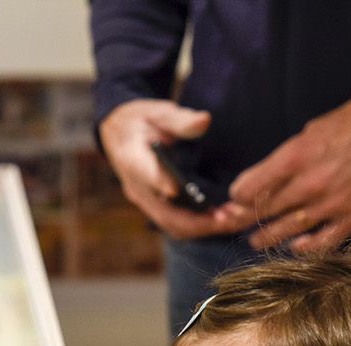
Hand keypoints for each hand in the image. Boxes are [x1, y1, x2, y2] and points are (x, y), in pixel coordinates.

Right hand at [99, 99, 254, 239]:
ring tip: (231, 222)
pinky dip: (198, 226)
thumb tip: (205, 120)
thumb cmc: (141, 120)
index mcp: (132, 158)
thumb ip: (180, 120)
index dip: (161, 182)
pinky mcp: (154, 207)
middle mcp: (137, 186)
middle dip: (197, 221)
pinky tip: (220, 220)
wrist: (119, 134)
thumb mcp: (157, 113)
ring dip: (201, 228)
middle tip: (228, 218)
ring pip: (171, 224)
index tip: (179, 190)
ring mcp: (145, 200)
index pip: (146, 173)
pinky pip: (175, 224)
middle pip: (165, 213)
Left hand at [218, 95, 350, 251]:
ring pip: (286, 230)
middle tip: (231, 223)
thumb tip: (262, 177)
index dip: (238, 196)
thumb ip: (286, 156)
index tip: (235, 198)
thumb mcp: (312, 129)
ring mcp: (330, 205)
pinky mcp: (350, 219)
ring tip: (255, 240)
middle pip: (264, 210)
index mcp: (296, 157)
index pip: (252, 187)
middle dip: (241, 218)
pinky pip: (321, 243)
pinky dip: (303, 248)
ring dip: (265, 237)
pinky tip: (293, 247)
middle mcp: (309, 184)